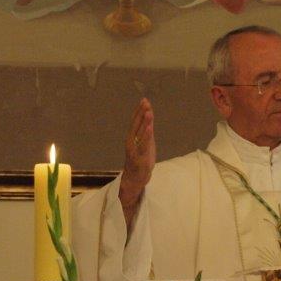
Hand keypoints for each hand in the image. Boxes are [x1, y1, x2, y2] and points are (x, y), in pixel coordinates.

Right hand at [118, 98, 155, 225]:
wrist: (135, 180)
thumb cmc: (141, 162)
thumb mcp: (145, 144)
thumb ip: (147, 132)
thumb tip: (149, 117)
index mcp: (131, 138)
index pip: (135, 121)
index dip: (139, 111)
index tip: (144, 100)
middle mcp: (130, 142)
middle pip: (135, 125)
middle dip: (141, 113)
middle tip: (145, 101)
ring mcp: (134, 150)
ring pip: (139, 134)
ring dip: (144, 122)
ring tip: (148, 112)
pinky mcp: (139, 158)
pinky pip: (143, 145)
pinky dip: (146, 135)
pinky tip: (149, 127)